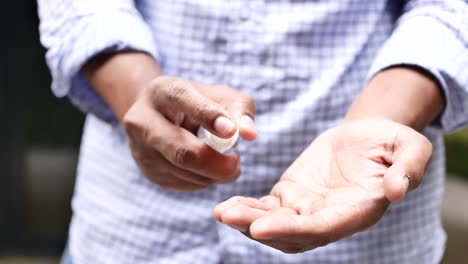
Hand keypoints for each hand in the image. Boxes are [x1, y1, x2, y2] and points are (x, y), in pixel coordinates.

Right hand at [123, 76, 255, 190]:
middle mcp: (143, 119)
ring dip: (213, 174)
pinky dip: (203, 180)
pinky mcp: (147, 172)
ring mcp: (141, 149)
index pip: (183, 99)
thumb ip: (239, 109)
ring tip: (225, 162)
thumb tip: (249, 135)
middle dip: (216, 163)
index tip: (231, 132)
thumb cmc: (198, 103)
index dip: (208, 116)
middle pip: (181, 150)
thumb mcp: (219, 96)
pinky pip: (183, 184)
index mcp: (162, 91)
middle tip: (237, 165)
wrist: (160, 115)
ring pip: (184, 172)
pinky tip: (206, 168)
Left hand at [214, 118, 431, 252]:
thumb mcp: (410, 148)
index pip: (321, 229)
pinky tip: (226, 204)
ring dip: (246, 220)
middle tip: (228, 215)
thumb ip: (407, 169)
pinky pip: (266, 206)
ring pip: (273, 222)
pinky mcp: (291, 194)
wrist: (368, 136)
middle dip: (258, 227)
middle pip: (290, 232)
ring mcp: (307, 208)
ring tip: (220, 211)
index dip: (292, 231)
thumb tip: (396, 191)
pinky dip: (247, 206)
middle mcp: (328, 217)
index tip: (260, 228)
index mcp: (356, 211)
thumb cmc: (392, 142)